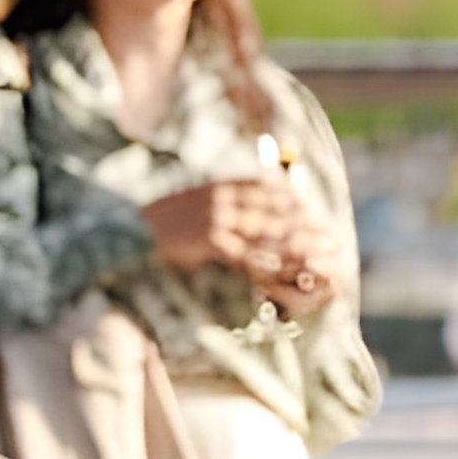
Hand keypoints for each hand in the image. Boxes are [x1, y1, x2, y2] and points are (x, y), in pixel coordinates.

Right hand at [143, 180, 347, 312]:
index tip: (315, 215)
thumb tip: (252, 200)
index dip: (295, 205)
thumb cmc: (158, 223)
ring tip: (323, 257)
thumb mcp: (192, 201)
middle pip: (275, 212)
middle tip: (332, 238)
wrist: (125, 231)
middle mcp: (224, 199)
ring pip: (268, 234)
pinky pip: (248, 255)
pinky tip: (291, 271)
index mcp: (221, 186)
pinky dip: (272, 264)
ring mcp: (217, 219)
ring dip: (299, 246)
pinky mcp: (210, 241)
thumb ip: (222, 199)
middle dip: (306, 226)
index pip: (268, 191)